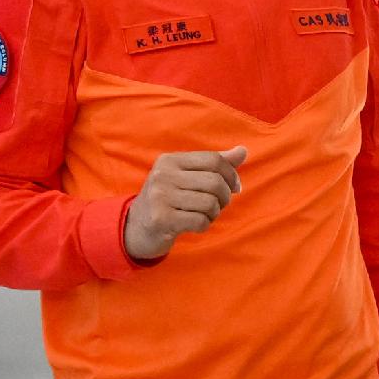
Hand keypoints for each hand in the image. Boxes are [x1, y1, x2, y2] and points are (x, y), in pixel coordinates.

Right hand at [122, 147, 245, 262]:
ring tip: (204, 215)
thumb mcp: (186, 177)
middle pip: (215, 182)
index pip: (214, 160)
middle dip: (225, 197)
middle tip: (219, 205)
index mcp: (170, 160)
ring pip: (210, 203)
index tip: (234, 187)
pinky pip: (200, 221)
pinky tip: (194, 224)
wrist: (135, 228)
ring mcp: (160, 197)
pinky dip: (204, 225)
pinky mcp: (161, 219)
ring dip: (214, 213)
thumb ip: (215, 164)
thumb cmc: (168, 200)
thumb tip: (243, 151)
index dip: (231, 175)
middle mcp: (163, 175)